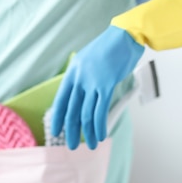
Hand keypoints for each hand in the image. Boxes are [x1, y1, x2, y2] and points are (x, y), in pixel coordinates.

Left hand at [51, 26, 143, 149]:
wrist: (124, 36)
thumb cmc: (110, 47)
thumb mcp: (88, 59)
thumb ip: (83, 75)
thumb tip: (81, 94)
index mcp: (73, 70)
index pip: (61, 99)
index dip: (58, 117)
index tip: (57, 131)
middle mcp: (79, 77)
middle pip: (72, 109)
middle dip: (72, 130)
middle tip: (72, 145)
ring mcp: (92, 81)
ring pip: (86, 113)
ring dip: (88, 132)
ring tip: (92, 145)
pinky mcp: (106, 85)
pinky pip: (100, 111)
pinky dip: (100, 126)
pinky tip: (101, 135)